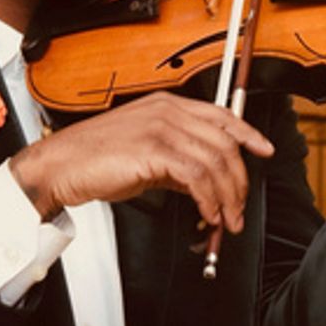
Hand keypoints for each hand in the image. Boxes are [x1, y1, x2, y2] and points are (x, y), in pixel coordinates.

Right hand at [7, 91, 274, 231]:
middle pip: (224, 142)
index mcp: (167, 105)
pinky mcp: (153, 150)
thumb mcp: (145, 154)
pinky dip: (208, 199)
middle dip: (238, 180)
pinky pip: (196, 176)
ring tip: (224, 219)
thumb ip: (176, 162)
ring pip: (214, 161)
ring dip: (226, 196)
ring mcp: (161, 128)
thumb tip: (202, 182)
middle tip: (238, 208)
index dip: (248, 133)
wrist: (60, 165)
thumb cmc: (95, 159)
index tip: (264, 149)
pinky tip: (206, 214)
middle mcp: (168, 112)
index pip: (221, 115)